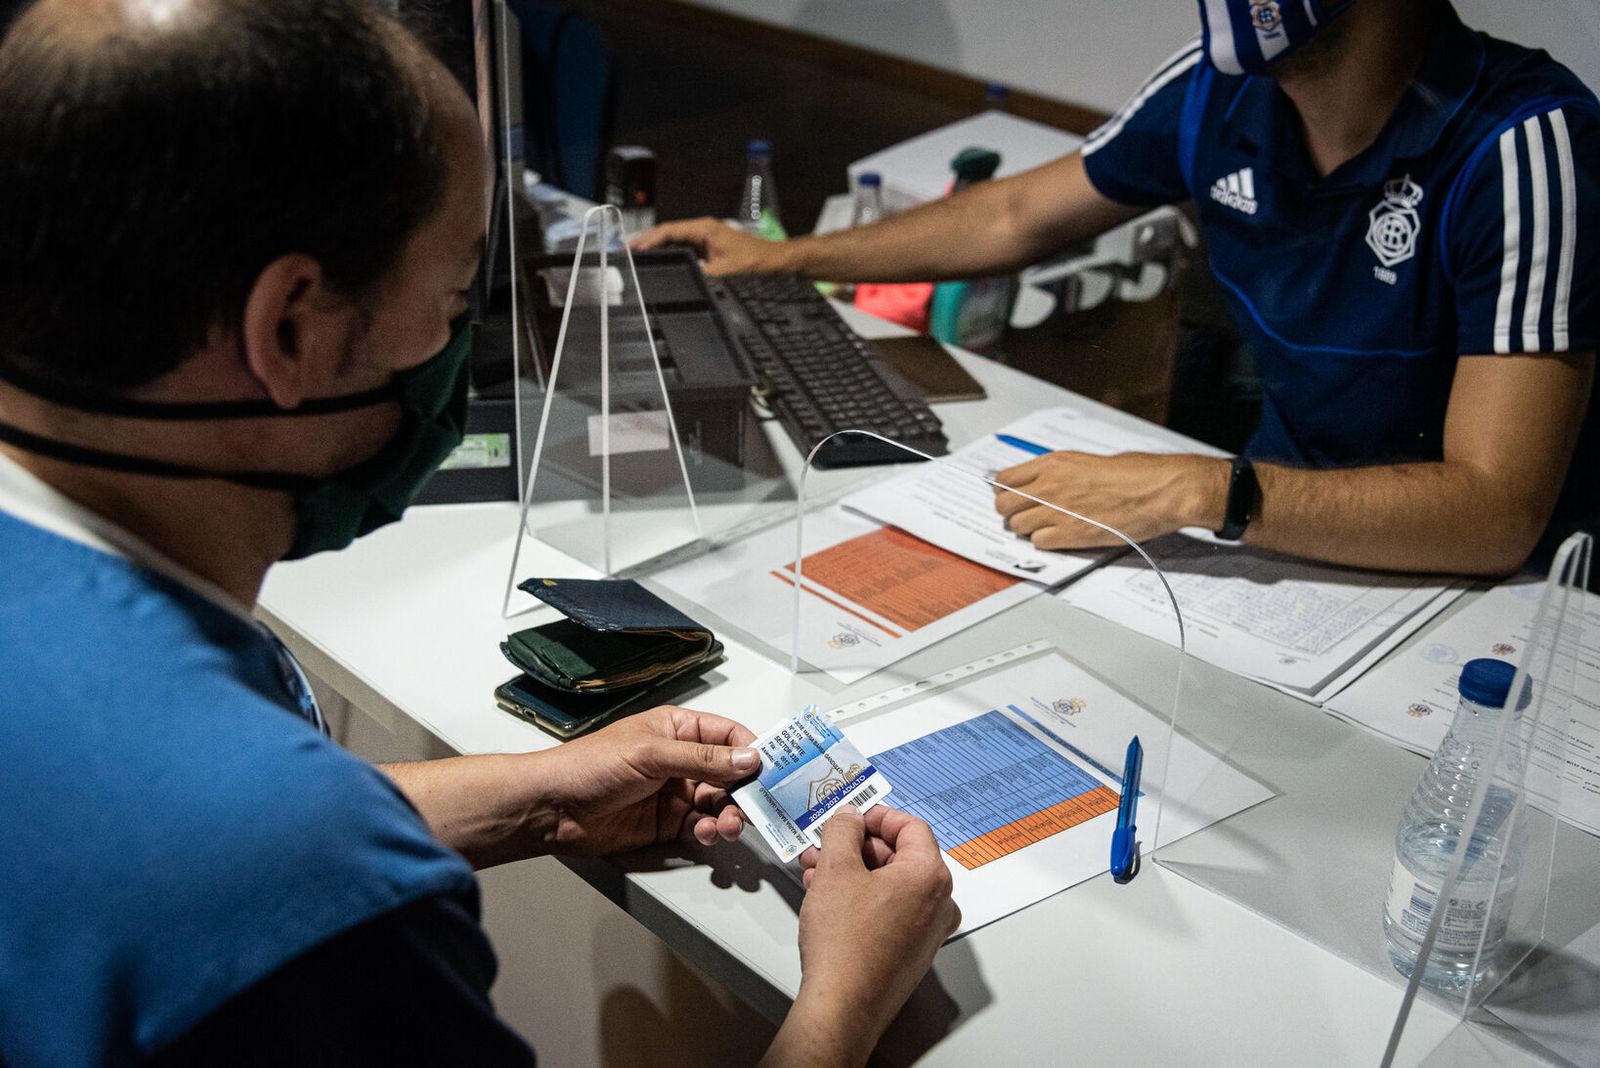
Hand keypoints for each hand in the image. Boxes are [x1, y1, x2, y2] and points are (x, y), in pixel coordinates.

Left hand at [525, 705, 757, 856]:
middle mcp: (681, 760)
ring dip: (730, 815)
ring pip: (719, 804)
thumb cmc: (591, 766)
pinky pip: (701, 827)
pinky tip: (706, 834)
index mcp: (677, 729)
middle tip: (759, 806)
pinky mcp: (666, 824)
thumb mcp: (651, 754)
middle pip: (730, 773)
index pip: (729, 734)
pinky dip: (710, 832)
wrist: (552, 808)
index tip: (775, 768)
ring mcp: (674, 793)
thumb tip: (748, 759)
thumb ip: (703, 759)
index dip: (753, 750)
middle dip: (747, 790)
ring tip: (729, 825)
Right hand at [631, 216, 793, 274]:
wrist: (775, 262)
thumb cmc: (755, 260)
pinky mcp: (707, 248)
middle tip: (627, 254)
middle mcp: (702, 230)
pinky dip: (669, 255)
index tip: (632, 248)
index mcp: (703, 228)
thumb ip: (701, 274)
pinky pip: (682, 250)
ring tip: (637, 259)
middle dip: (646, 243)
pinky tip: (660, 264)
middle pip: (667, 234)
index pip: (668, 230)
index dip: (648, 239)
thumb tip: (681, 279)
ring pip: (673, 242)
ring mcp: (704, 238)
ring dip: (657, 249)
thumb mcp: (725, 270)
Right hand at [767, 807, 958, 1063]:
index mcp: (929, 876)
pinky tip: (829, 898)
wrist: (843, 1006)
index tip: (852, 817)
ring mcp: (928, 931)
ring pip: (891, 885)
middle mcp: (939, 903)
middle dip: (858, 847)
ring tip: (817, 872)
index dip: (877, 816)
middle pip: (901, 855)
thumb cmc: (845, 944)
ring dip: (854, 872)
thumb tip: (849, 818)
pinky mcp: (912, 951)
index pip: (910, 826)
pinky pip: (891, 910)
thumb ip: (843, 831)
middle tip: (827, 845)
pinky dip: (863, 898)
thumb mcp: (836, 869)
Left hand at [992, 450, 1228, 549]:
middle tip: (1026, 517)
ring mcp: (1057, 510)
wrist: (1161, 490)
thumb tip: (1046, 482)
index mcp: (1054, 463)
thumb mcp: (1090, 461)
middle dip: (1012, 513)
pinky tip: (1060, 538)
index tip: (1010, 497)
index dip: (1005, 491)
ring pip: (1017, 527)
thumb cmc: (1137, 473)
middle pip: (1004, 505)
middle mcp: (1049, 485)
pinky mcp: (1070, 534)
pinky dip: (1045, 544)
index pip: (1004, 479)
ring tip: (1046, 528)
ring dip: (1028, 530)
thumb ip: (1061, 472)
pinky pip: (1038, 543)